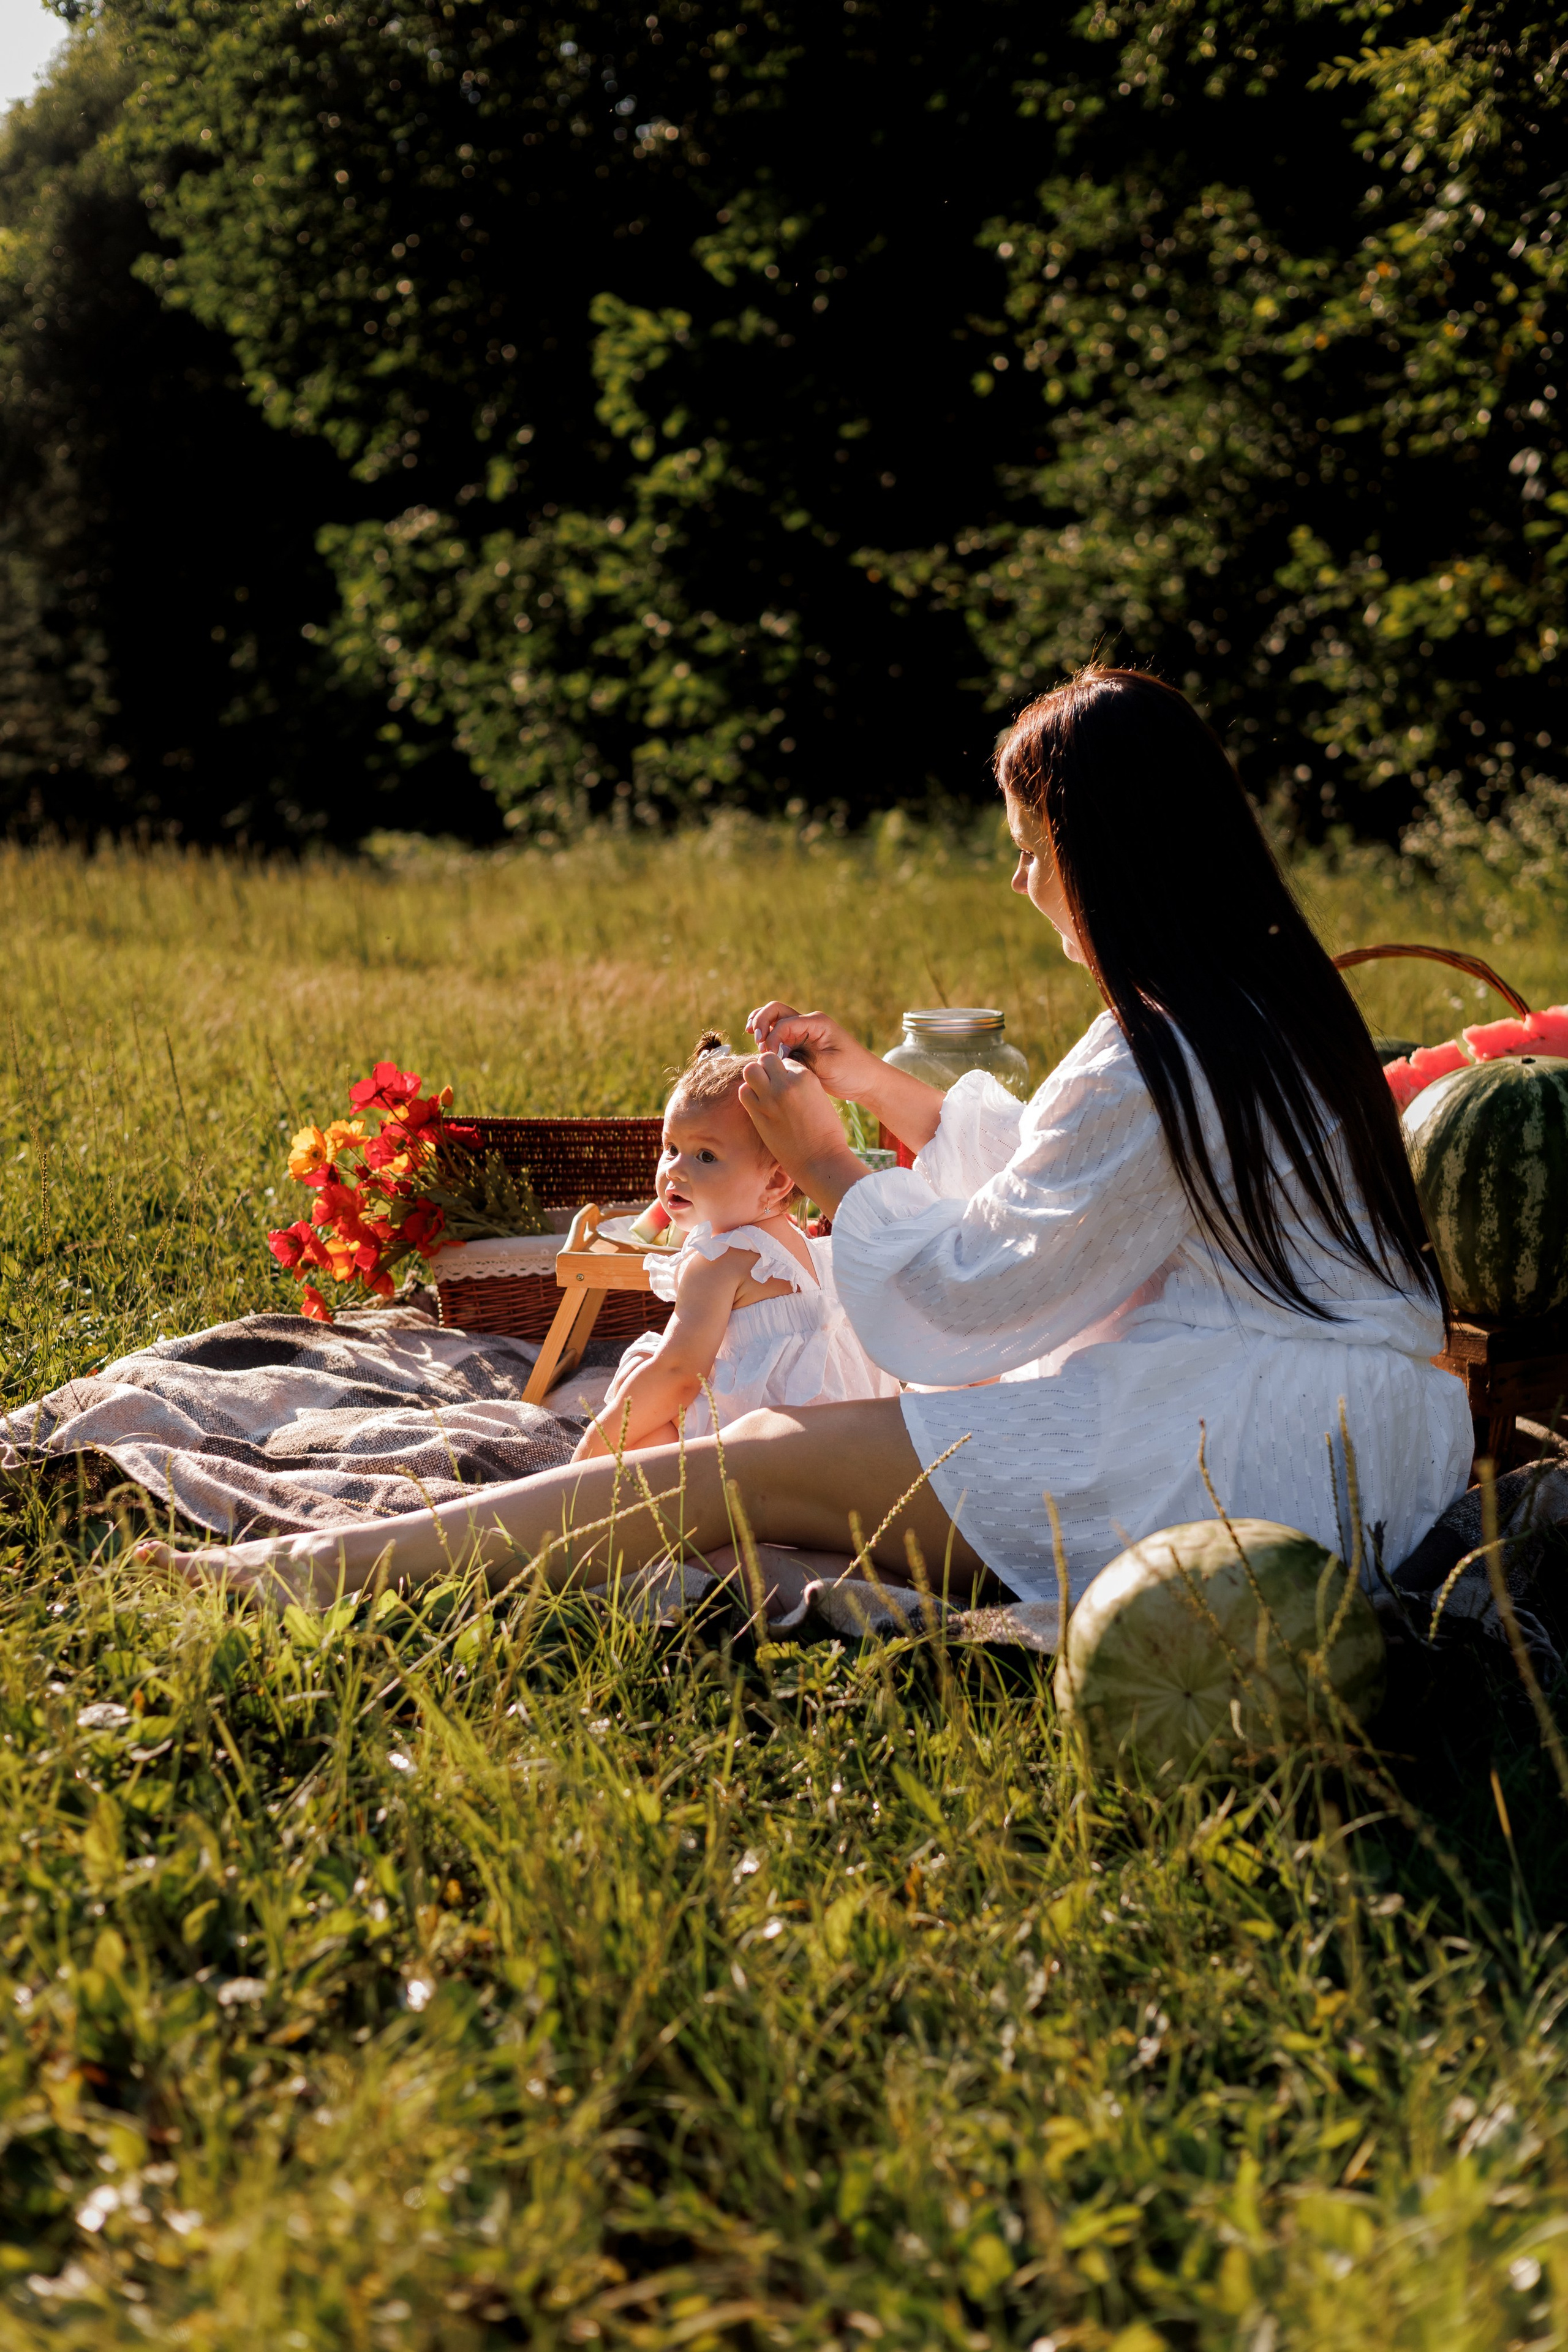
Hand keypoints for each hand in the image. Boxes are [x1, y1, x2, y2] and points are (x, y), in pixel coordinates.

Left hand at [739, 1050, 866, 1213]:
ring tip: (763, 1091)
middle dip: (766, 1068)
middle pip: (765, 1059)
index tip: (787, 1083)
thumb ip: (800, 1083)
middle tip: (771, 1082)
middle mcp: (786, 1083)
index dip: (784, 1070)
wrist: (820, 1159)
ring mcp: (770, 1098)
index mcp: (805, 1076)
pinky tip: (759, 1104)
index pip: (785, 1060)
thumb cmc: (825, 1130)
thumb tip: (782, 1076)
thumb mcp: (818, 1096)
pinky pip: (744, 1092)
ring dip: (754, 1078)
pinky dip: (749, 1095)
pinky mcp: (758, 1114)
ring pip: (750, 1071)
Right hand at [745, 1001, 885, 1104]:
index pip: (784, 1023)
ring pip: (774, 1021)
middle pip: (775, 1011)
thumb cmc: (853, 1071)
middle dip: (761, 1023)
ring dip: (761, 1028)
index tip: (771, 1057)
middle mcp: (808, 1024)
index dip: (772, 1039)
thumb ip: (803, 1059)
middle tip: (756, 1042)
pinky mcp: (800, 1047)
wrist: (867, 1081)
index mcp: (817, 1022)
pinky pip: (778, 1037)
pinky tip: (760, 1049)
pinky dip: (767, 1039)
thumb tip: (777, 1057)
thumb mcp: (829, 1065)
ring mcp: (803, 1034)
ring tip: (753, 1040)